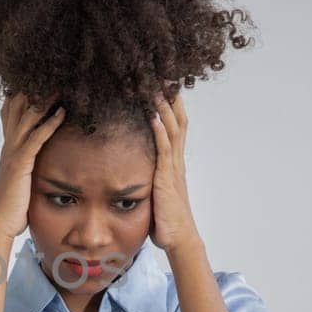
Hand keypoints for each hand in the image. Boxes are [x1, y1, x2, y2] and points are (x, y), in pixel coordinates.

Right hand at [0, 93, 64, 238]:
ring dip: (44, 101)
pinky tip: (62, 113)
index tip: (33, 80)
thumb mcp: (18, 180)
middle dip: (32, 90)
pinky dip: (50, 124)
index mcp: (8, 149)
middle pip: (17, 108)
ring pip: (27, 118)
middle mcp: (9, 146)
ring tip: (60, 86)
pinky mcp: (21, 163)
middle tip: (48, 74)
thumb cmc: (10, 206)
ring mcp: (13, 153)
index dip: (20, 96)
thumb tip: (36, 166)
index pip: (10, 114)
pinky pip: (37, 138)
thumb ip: (26, 168)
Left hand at [148, 88, 201, 253]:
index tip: (166, 84)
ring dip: (164, 106)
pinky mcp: (166, 176)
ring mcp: (173, 167)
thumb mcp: (155, 191)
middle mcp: (176, 160)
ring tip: (157, 84)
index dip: (172, 104)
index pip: (175, 125)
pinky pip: (163, 148)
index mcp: (173, 162)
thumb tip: (134, 170)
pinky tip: (151, 114)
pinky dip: (158, 129)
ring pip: (172, 128)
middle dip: (171, 97)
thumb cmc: (164, 219)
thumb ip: (148, 177)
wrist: (177, 238)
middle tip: (164, 73)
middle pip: (177, 119)